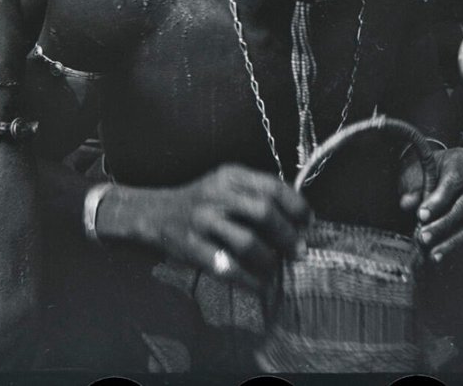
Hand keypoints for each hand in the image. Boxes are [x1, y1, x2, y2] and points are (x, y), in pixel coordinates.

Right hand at [135, 165, 310, 291]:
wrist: (154, 213)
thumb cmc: (201, 201)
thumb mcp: (226, 185)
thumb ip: (256, 193)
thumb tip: (298, 219)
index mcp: (230, 176)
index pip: (272, 186)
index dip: (296, 206)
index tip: (308, 223)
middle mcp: (216, 194)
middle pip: (263, 212)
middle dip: (287, 235)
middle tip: (298, 252)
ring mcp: (202, 221)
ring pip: (247, 242)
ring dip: (269, 259)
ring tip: (276, 268)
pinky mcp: (190, 247)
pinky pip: (227, 267)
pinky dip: (249, 279)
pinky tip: (260, 285)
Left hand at [398, 146, 462, 261]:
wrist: (433, 170)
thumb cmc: (423, 170)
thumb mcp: (414, 173)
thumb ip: (412, 188)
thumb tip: (406, 203)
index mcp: (462, 159)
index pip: (453, 180)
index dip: (438, 199)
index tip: (421, 214)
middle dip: (443, 223)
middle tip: (424, 236)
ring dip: (450, 239)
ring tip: (432, 252)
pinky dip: (453, 243)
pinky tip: (438, 254)